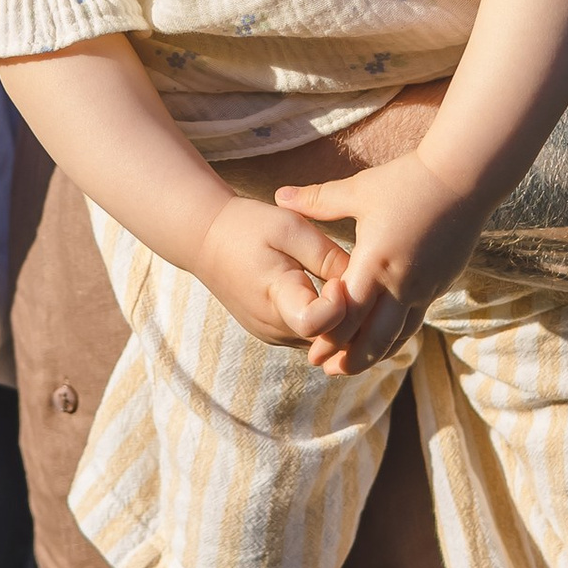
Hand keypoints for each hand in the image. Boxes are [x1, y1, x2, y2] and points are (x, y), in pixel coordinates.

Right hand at [192, 193, 356, 351]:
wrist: (204, 238)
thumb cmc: (248, 226)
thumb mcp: (290, 228)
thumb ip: (327, 257)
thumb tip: (362, 284)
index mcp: (276, 297)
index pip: (316, 323)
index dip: (339, 305)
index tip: (340, 279)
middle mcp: (274, 326)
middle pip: (329, 337)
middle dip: (350, 313)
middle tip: (354, 281)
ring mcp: (273, 335)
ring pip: (325, 341)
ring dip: (341, 319)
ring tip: (344, 284)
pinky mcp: (275, 334)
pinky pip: (313, 336)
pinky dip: (327, 321)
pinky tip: (332, 293)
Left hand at [272, 154, 481, 372]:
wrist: (464, 178)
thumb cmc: (407, 181)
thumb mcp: (359, 190)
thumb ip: (317, 200)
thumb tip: (279, 195)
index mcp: (374, 262)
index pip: (348, 315)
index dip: (329, 338)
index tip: (311, 352)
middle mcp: (400, 283)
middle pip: (374, 338)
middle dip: (349, 359)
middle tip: (327, 371)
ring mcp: (424, 287)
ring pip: (399, 335)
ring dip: (375, 354)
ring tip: (354, 365)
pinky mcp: (439, 284)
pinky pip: (415, 319)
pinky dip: (397, 335)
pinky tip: (386, 339)